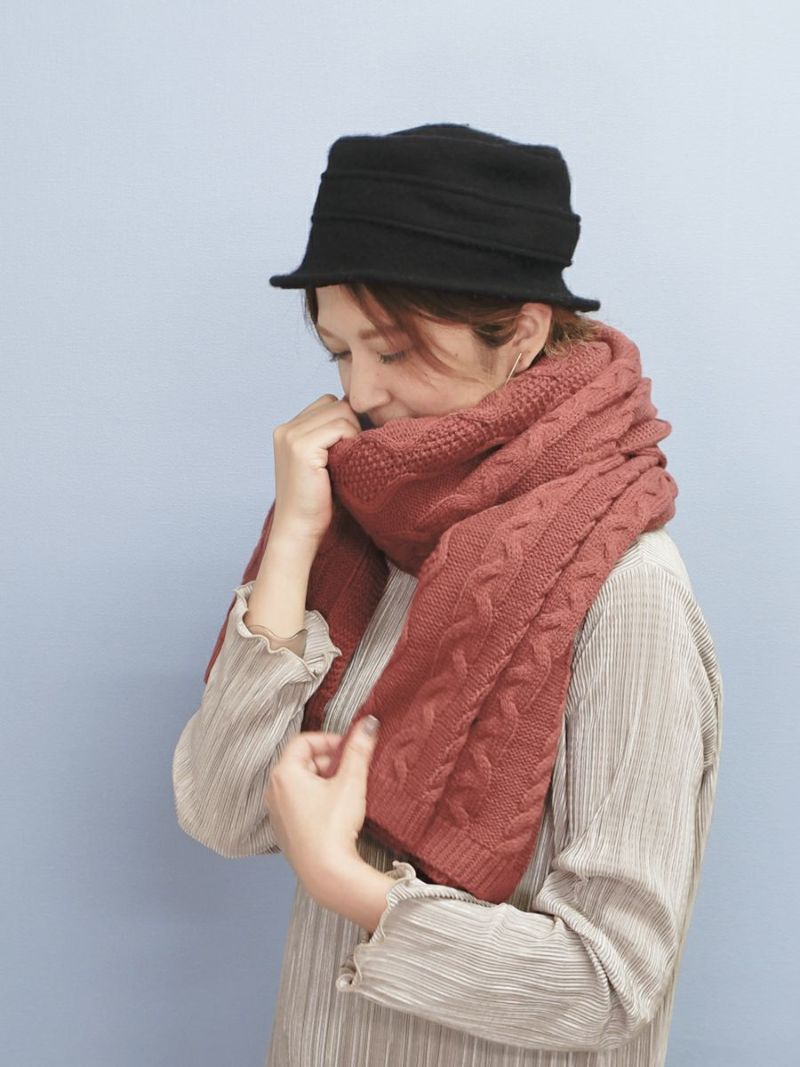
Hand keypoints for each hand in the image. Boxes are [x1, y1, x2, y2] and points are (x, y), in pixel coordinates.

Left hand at [264, 716, 380, 893]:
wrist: (326, 873)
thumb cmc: (333, 826)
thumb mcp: (350, 782)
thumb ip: (358, 749)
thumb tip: (368, 724)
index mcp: (284, 773)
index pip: (304, 741)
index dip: (329, 740)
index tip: (349, 747)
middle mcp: (273, 790)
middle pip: (302, 761)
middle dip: (328, 760)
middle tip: (351, 767)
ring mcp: (276, 811)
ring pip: (301, 782)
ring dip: (323, 779)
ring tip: (346, 788)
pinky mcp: (284, 829)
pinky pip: (298, 802)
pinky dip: (316, 797)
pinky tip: (336, 808)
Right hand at [272, 393, 361, 545]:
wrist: (300, 529)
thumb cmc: (316, 501)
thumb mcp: (322, 462)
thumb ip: (330, 437)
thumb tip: (362, 414)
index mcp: (287, 430)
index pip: (327, 403)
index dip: (345, 420)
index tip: (353, 444)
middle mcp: (285, 428)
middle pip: (334, 403)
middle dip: (351, 424)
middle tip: (354, 452)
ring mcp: (291, 436)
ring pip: (340, 411)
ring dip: (353, 432)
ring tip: (350, 458)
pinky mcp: (301, 447)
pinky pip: (340, 426)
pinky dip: (351, 440)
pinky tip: (347, 462)